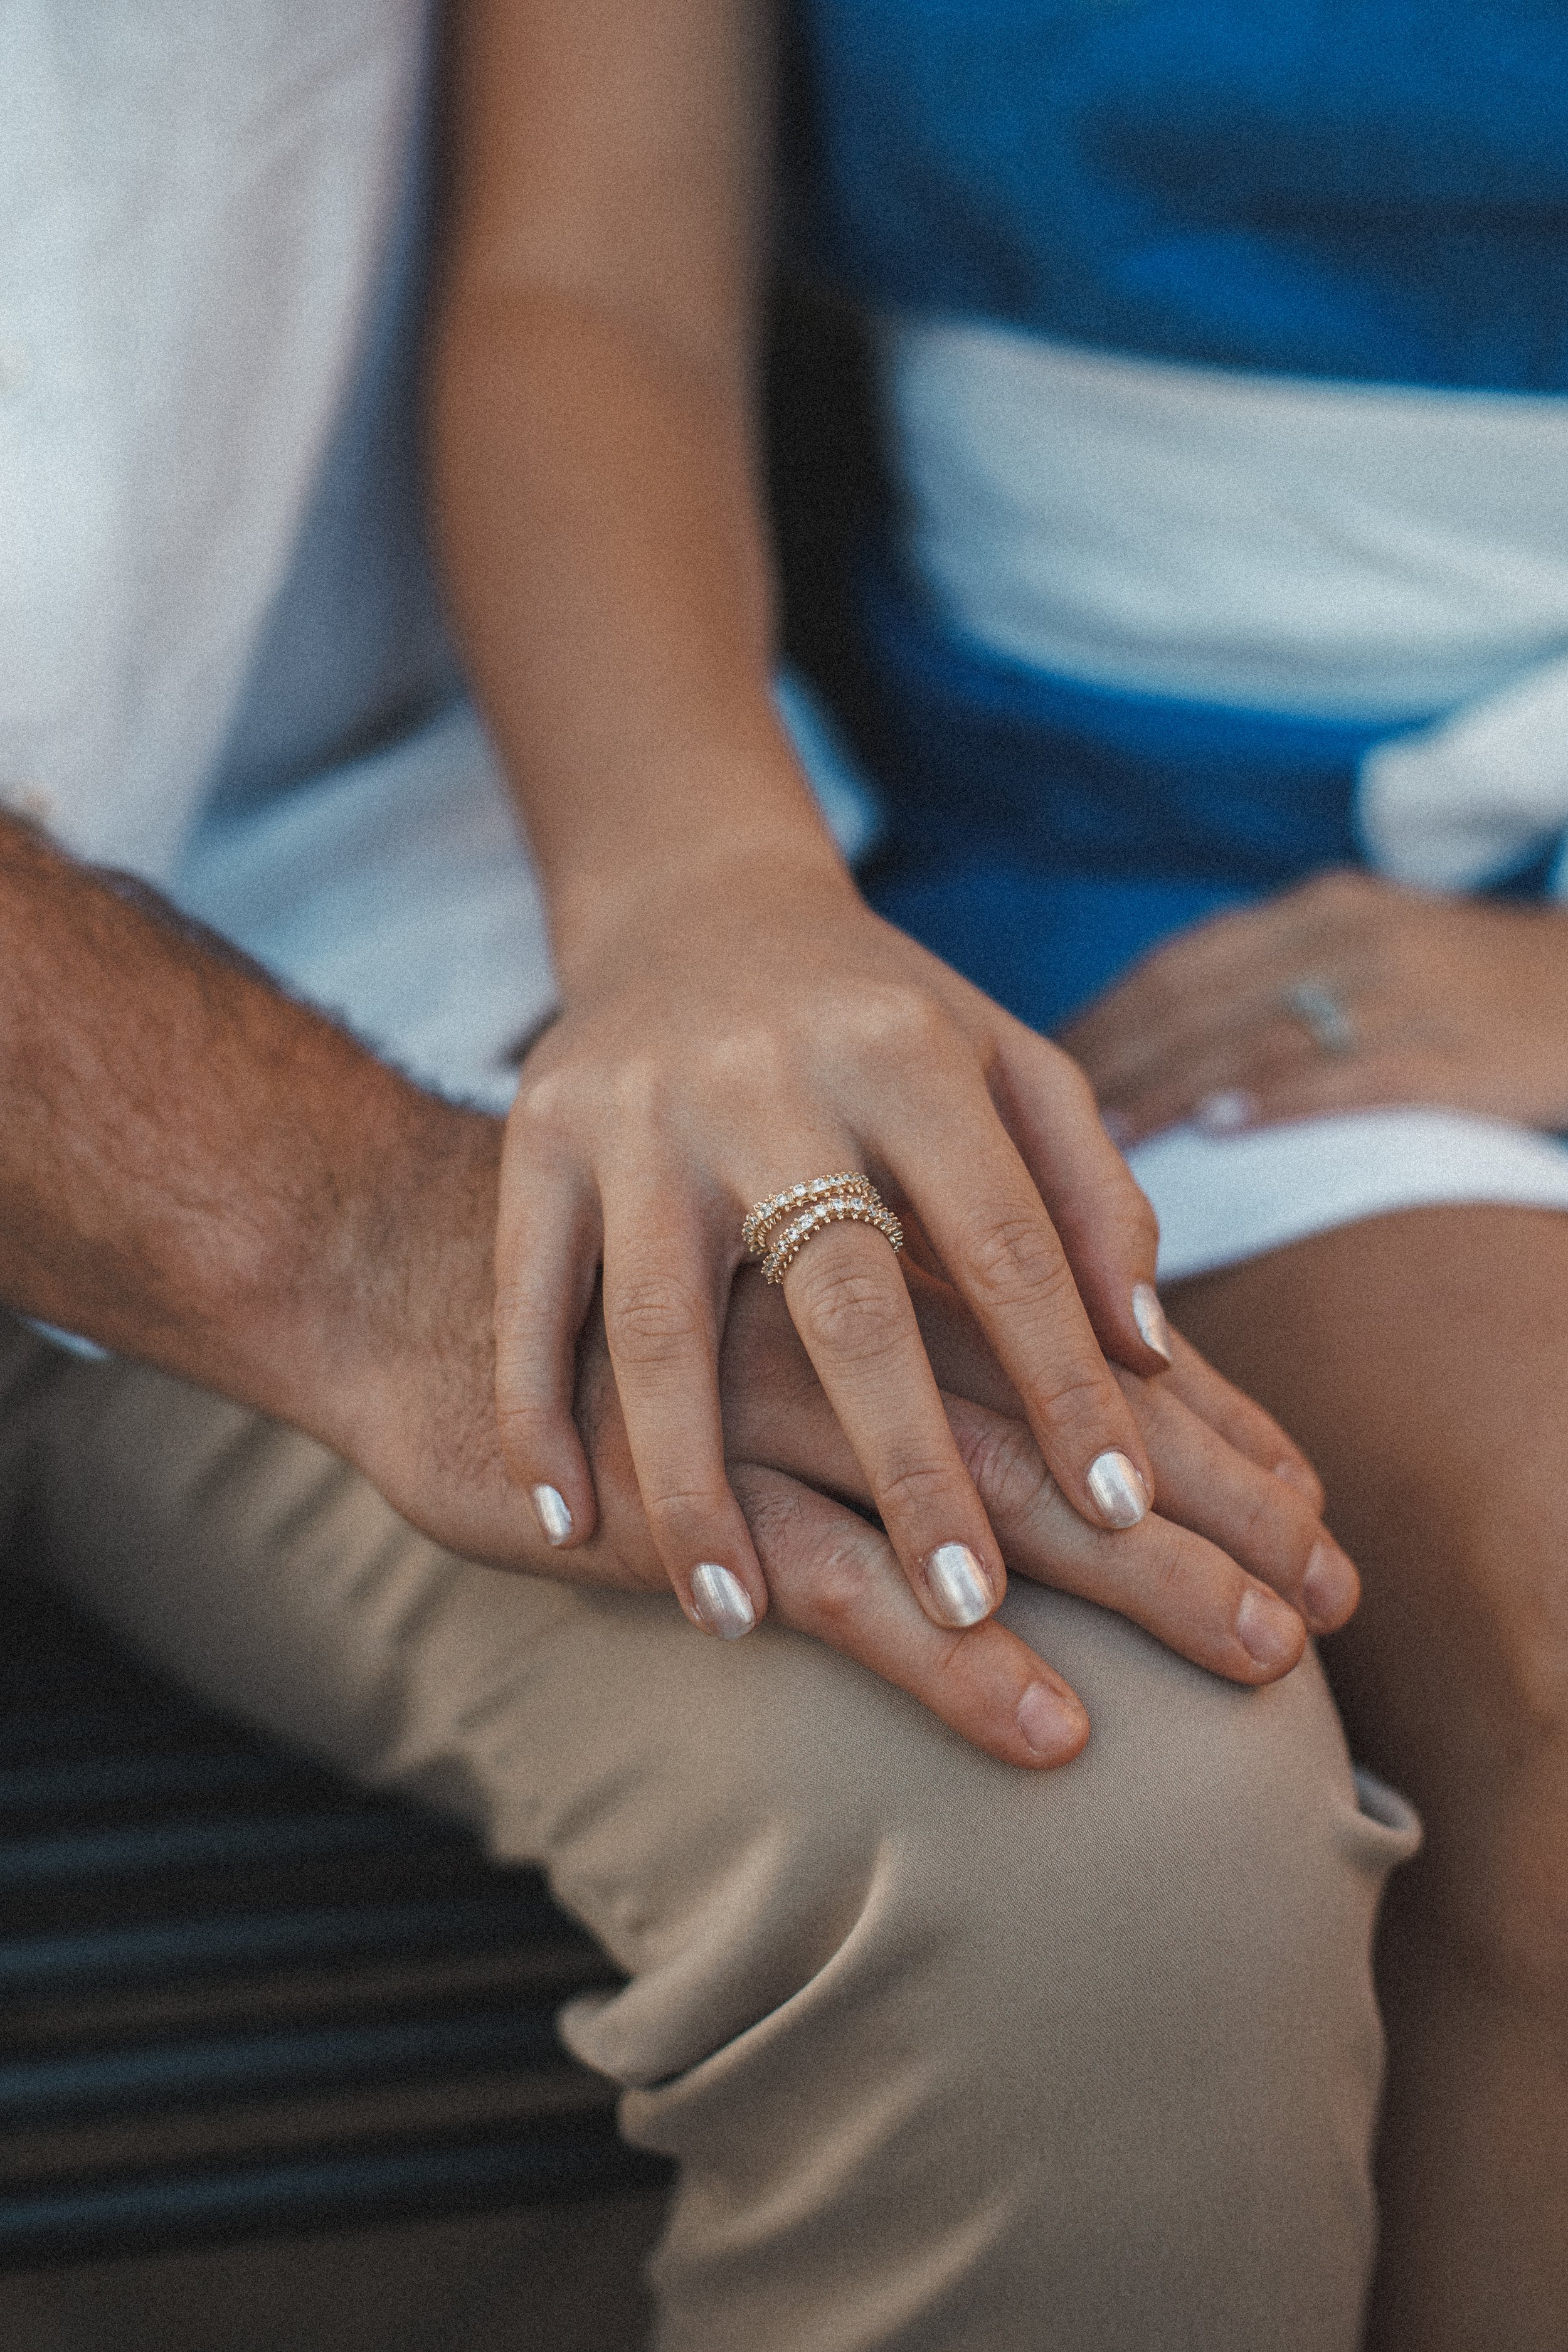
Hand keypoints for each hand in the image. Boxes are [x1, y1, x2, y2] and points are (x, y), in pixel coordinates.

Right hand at [333, 1101, 1353, 1769]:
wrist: (683, 903)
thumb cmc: (878, 1022)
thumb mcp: (1004, 1066)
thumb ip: (1088, 1196)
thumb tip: (1148, 1354)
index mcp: (905, 1054)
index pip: (1006, 1243)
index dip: (1065, 1380)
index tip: (1126, 1511)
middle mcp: (770, 1080)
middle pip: (846, 1296)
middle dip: (910, 1457)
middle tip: (970, 1600)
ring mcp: (640, 1114)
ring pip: (663, 1322)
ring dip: (692, 1479)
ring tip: (730, 1612)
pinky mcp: (536, 1139)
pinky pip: (530, 1298)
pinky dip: (535, 1413)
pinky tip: (566, 1528)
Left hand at [1063, 870, 1567, 1143]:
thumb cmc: (1477, 989)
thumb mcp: (1374, 955)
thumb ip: (1277, 984)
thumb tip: (1165, 1047)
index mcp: (1320, 912)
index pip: (1177, 966)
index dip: (1098, 1022)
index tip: (1027, 1075)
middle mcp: (1349, 938)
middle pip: (1197, 1000)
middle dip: (1110, 1062)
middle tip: (1029, 1122)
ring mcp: (1405, 992)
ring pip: (1257, 1037)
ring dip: (1171, 1089)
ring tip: (1102, 1139)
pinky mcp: (1459, 1052)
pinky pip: (1352, 1073)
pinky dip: (1279, 1099)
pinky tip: (1222, 1128)